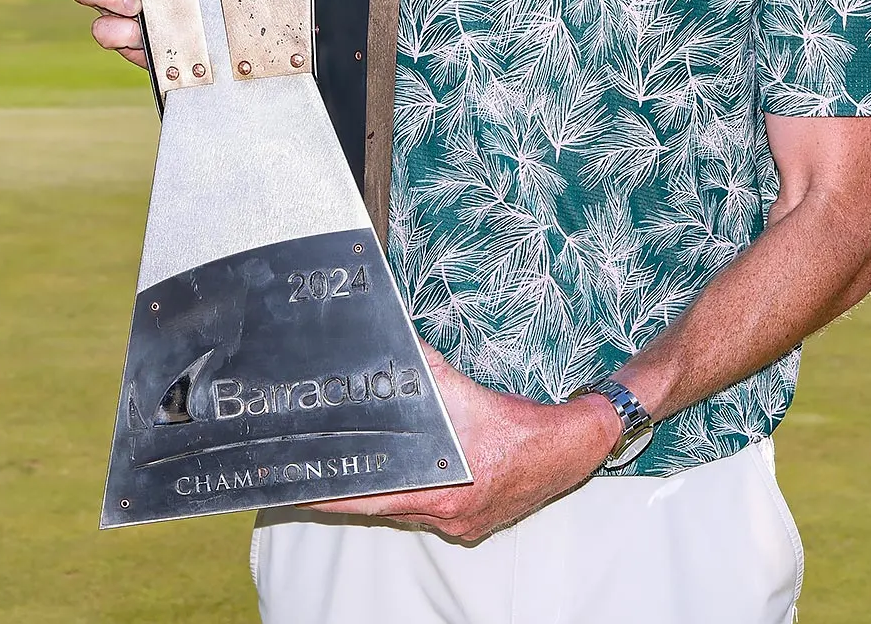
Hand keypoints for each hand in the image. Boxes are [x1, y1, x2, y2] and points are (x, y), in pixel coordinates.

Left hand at [319, 347, 620, 543]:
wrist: (574, 448)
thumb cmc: (525, 426)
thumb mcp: (472, 393)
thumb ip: (430, 372)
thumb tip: (399, 349)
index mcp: (445, 489)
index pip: (371, 500)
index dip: (332, 498)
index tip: (296, 492)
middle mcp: (448, 513)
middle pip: (381, 508)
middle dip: (347, 495)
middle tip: (307, 482)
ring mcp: (460, 520)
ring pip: (405, 509)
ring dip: (381, 493)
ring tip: (349, 474)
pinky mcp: (471, 519)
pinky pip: (429, 510)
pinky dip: (413, 494)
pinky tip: (406, 476)